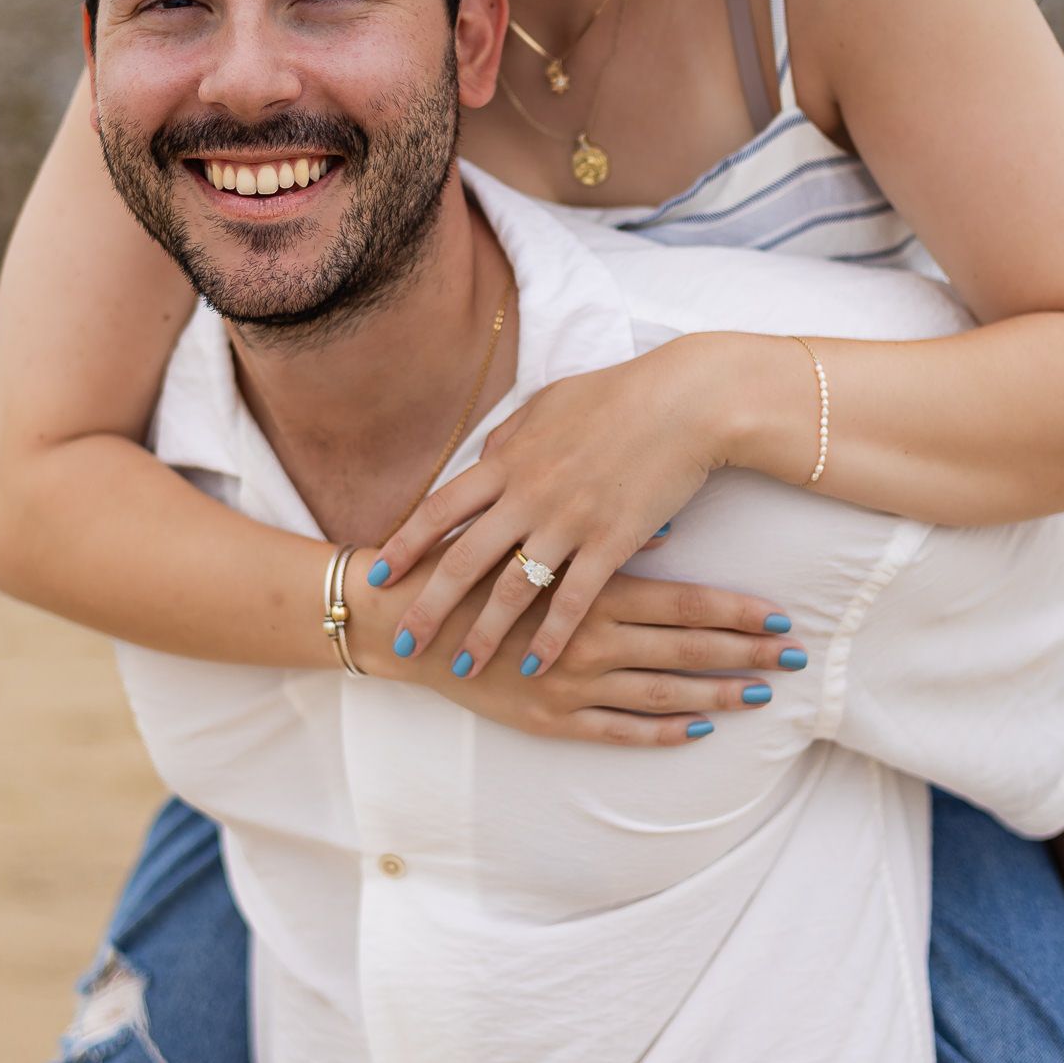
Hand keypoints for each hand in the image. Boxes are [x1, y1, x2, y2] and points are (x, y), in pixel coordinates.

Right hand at [347, 551, 804, 744]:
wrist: (409, 619)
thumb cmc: (476, 563)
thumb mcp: (537, 530)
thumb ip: (604, 528)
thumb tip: (667, 526)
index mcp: (594, 588)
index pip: (685, 604)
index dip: (736, 613)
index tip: (780, 617)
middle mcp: (593, 638)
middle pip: (687, 650)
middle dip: (746, 655)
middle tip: (795, 659)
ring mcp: (574, 683)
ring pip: (662, 694)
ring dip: (716, 695)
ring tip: (761, 696)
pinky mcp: (551, 717)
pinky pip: (617, 731)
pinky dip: (658, 732)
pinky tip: (695, 731)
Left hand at [366, 337, 763, 676]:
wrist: (685, 401)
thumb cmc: (618, 395)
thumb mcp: (549, 403)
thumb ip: (510, 436)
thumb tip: (484, 457)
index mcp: (508, 459)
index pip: (441, 509)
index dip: (407, 544)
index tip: (379, 574)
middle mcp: (528, 494)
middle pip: (464, 559)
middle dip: (428, 606)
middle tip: (402, 640)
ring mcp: (569, 521)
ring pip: (513, 590)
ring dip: (484, 633)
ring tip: (464, 668)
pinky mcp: (612, 542)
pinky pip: (573, 600)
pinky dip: (552, 636)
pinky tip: (537, 665)